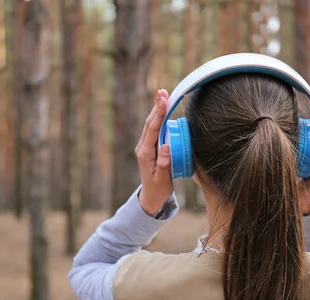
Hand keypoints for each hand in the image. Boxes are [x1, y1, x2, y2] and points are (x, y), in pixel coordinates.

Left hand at [135, 89, 172, 215]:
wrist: (151, 197)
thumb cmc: (158, 189)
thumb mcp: (163, 179)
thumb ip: (164, 164)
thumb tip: (166, 146)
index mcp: (145, 153)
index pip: (152, 129)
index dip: (158, 114)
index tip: (164, 101)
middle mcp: (143, 147)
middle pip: (150, 123)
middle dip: (157, 106)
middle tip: (163, 91)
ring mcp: (146, 146)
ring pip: (151, 124)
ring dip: (157, 109)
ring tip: (163, 94)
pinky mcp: (150, 147)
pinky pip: (154, 129)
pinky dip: (159, 118)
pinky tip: (163, 109)